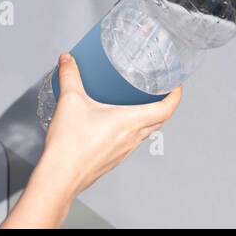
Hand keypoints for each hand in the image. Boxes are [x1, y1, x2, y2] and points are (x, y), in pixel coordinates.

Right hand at [39, 51, 182, 199]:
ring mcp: (124, 152)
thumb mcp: (70, 101)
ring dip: (147, 119)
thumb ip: (70, 76)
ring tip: (137, 104)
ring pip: (145, 133)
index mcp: (130, 122)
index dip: (176, 96)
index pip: (166, 109)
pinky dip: (131, 131)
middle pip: (159, 121)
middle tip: (159, 91)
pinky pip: (130, 143)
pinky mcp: (113, 160)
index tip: (176, 85)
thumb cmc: (70, 145)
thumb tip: (68, 60)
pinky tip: (115, 124)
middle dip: (163, 105)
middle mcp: (132, 138)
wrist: (59, 176)